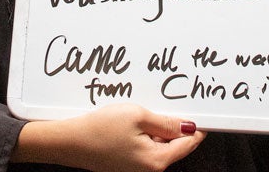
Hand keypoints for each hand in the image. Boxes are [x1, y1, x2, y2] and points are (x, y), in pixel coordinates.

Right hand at [14, 103, 204, 171]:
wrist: (68, 142)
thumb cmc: (99, 129)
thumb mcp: (138, 116)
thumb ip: (166, 122)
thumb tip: (188, 126)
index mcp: (157, 160)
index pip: (189, 142)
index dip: (197, 124)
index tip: (201, 109)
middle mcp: (150, 168)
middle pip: (175, 143)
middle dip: (174, 124)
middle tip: (166, 103)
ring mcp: (137, 167)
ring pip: (159, 143)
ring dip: (157, 127)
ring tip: (142, 110)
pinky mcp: (127, 162)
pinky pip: (144, 145)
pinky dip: (144, 131)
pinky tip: (131, 119)